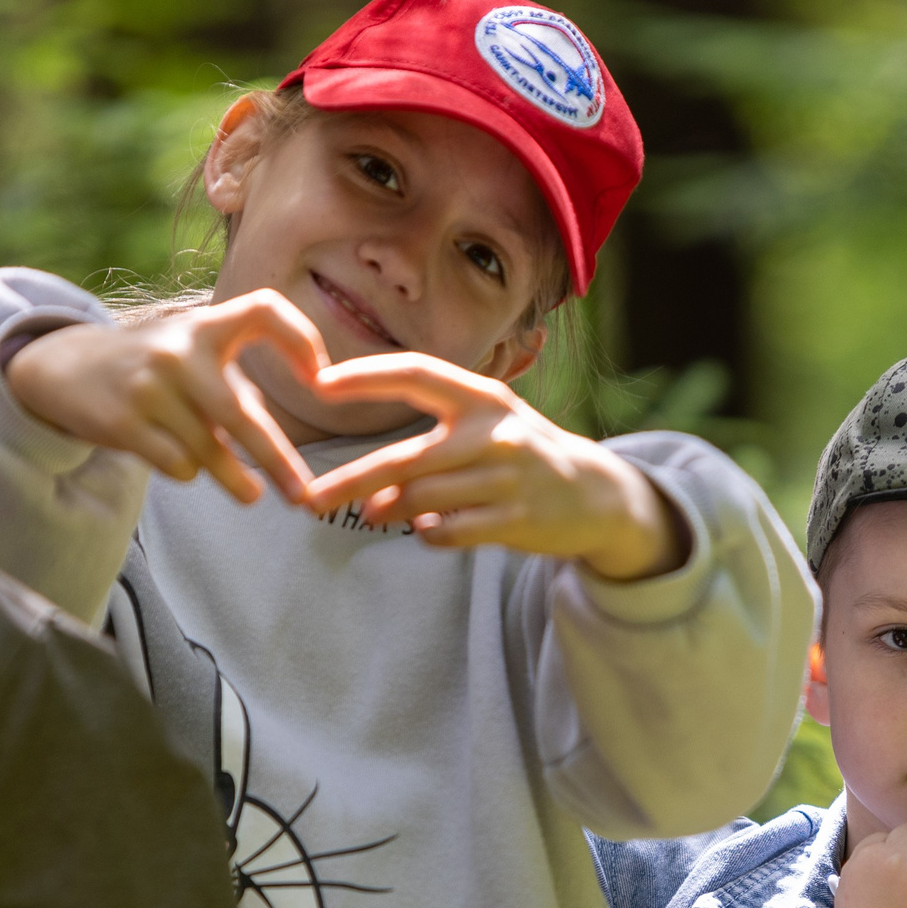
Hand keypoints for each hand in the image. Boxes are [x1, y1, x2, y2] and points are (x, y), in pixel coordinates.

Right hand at [4, 291, 326, 506]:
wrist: (65, 367)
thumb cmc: (154, 368)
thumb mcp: (193, 354)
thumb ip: (237, 388)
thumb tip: (278, 453)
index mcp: (205, 325)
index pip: (264, 309)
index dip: (300, 338)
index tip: (321, 380)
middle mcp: (178, 351)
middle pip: (240, 414)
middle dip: (277, 459)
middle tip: (303, 494)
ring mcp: (148, 386)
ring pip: (208, 450)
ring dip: (233, 476)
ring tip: (252, 494)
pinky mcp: (122, 421)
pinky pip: (178, 465)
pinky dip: (187, 470)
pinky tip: (178, 458)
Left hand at [301, 355, 688, 580]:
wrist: (597, 495)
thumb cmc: (526, 455)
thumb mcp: (491, 424)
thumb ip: (435, 440)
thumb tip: (374, 487)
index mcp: (483, 398)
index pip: (414, 373)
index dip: (366, 376)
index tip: (320, 383)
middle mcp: (495, 434)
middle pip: (405, 459)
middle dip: (351, 482)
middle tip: (309, 500)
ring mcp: (507, 479)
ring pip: (422, 501)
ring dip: (387, 512)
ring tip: (371, 516)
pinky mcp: (516, 520)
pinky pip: (448, 532)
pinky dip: (429, 533)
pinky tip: (430, 529)